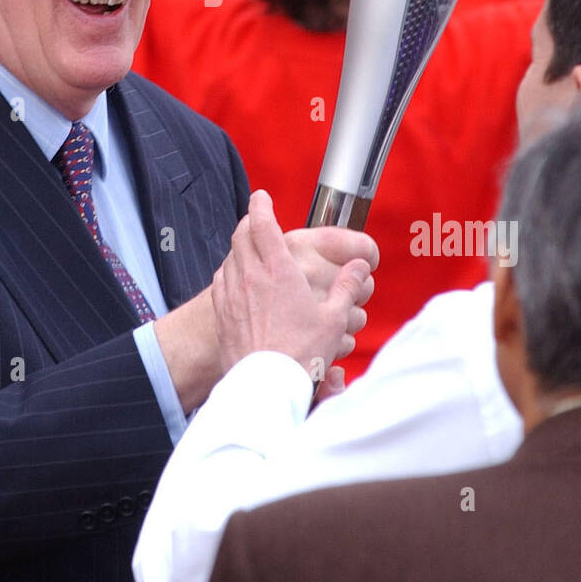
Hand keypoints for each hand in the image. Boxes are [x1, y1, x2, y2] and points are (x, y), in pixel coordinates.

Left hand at [212, 191, 373, 378]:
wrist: (266, 385)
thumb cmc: (302, 354)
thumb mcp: (335, 319)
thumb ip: (348, 288)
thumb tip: (360, 268)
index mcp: (277, 272)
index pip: (262, 225)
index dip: (261, 205)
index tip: (262, 196)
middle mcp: (249, 277)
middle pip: (241, 235)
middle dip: (249, 221)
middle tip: (257, 217)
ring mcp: (231, 295)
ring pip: (229, 257)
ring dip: (239, 247)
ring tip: (249, 248)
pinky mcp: (222, 314)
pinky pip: (220, 281)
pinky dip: (229, 271)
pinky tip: (237, 279)